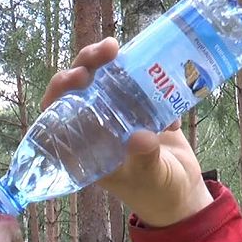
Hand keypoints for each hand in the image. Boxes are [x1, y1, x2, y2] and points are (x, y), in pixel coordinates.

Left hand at [41, 38, 213, 227]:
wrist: (183, 193)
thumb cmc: (157, 192)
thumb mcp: (152, 177)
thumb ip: (146, 159)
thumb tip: (141, 137)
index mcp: (86, 146)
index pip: (58, 114)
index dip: (60, 91)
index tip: (75, 77)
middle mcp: (97, 126)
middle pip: (80, 88)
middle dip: (86, 65)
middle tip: (104, 53)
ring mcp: (119, 114)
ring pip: (105, 78)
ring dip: (109, 61)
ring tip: (117, 48)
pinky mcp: (142, 106)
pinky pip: (137, 81)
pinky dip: (145, 72)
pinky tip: (157, 72)